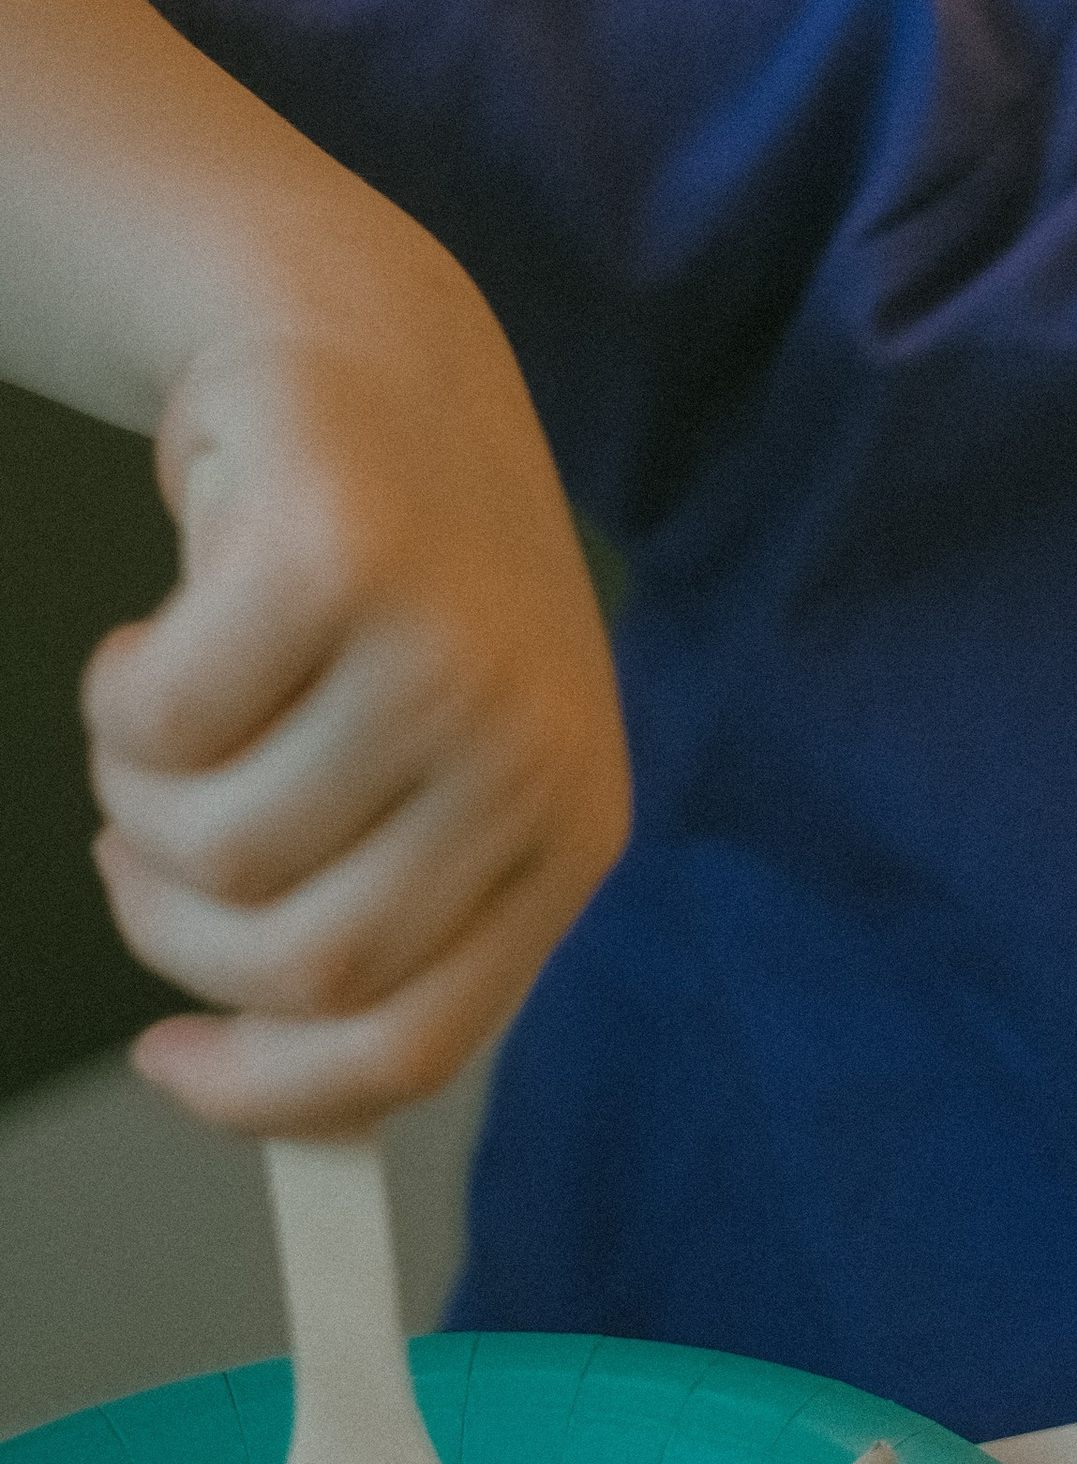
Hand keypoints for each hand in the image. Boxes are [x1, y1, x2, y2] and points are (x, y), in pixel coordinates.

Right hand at [82, 231, 631, 1136]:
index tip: (170, 1062)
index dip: (266, 1094)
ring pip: (211, 846)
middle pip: (292, 964)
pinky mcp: (343, 558)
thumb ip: (393, 915)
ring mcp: (445, 652)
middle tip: (147, 832)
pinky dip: (120, 689)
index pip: (411, 1043)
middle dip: (171, 921)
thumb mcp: (438, 766)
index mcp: (570, 828)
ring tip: (175, 707)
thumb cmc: (395, 588)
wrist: (374, 351)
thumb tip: (282, 1112)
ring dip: (139, 796)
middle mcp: (530, 748)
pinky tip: (167, 626)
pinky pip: (155, 723)